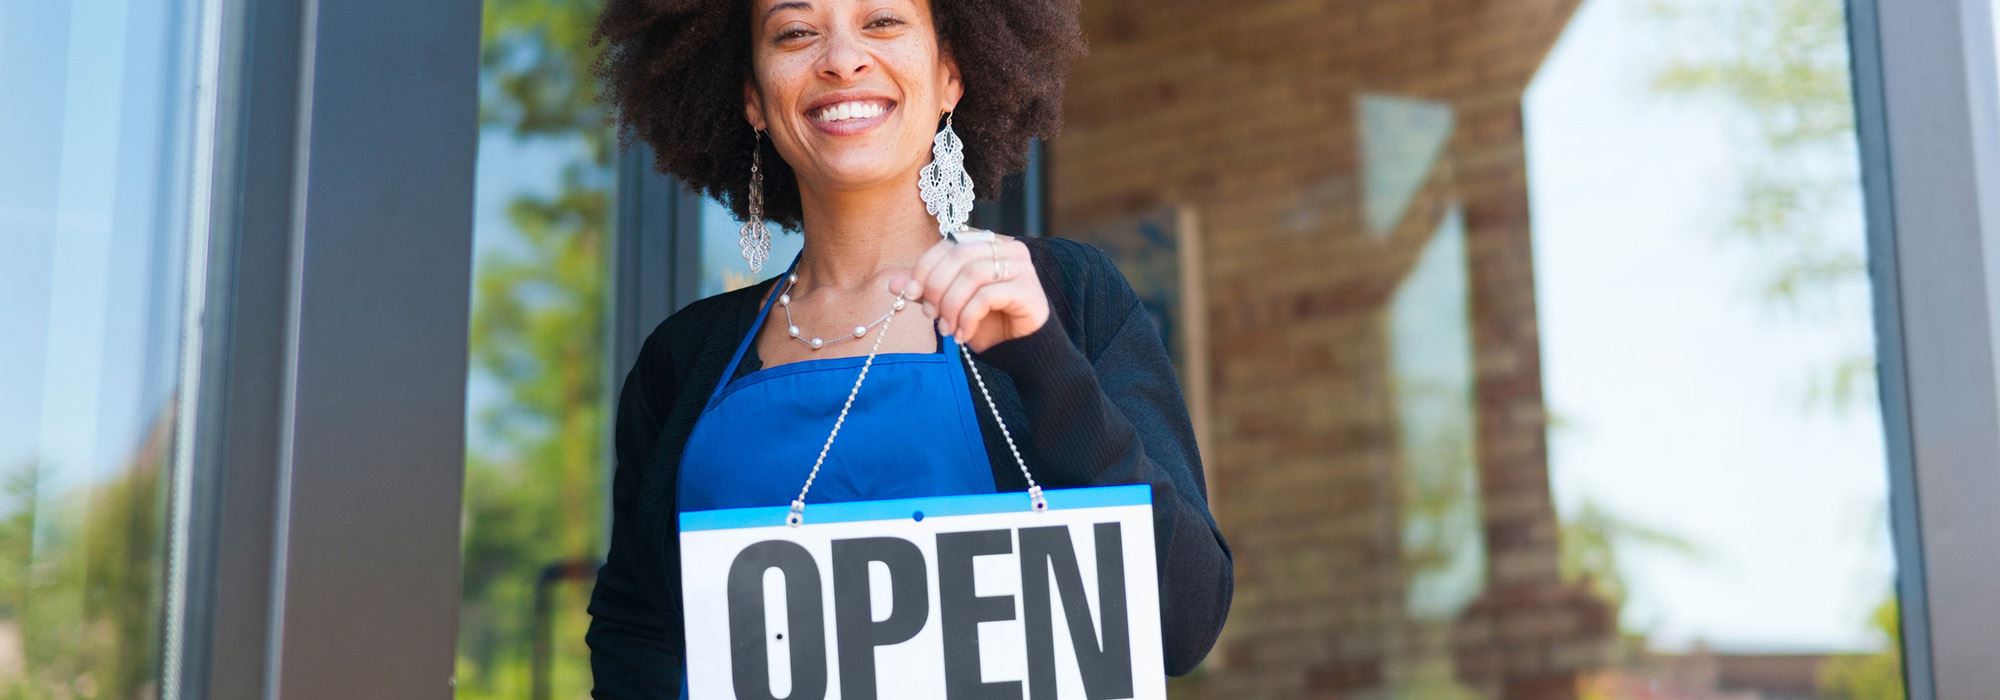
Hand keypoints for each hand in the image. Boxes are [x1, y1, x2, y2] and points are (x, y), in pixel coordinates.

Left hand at [886, 230, 1048, 352]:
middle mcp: (1008, 248)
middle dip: (936, 288)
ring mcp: (1021, 266)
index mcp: (987, 243)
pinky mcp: (1028, 289)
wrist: (1020, 351)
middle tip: (930, 315)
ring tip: (946, 329)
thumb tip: (892, 283)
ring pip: (971, 275)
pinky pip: (986, 296)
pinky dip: (967, 318)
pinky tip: (963, 334)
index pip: (948, 244)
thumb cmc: (986, 323)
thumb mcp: (949, 304)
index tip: (908, 294)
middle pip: (959, 256)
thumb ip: (925, 290)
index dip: (924, 267)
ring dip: (951, 306)